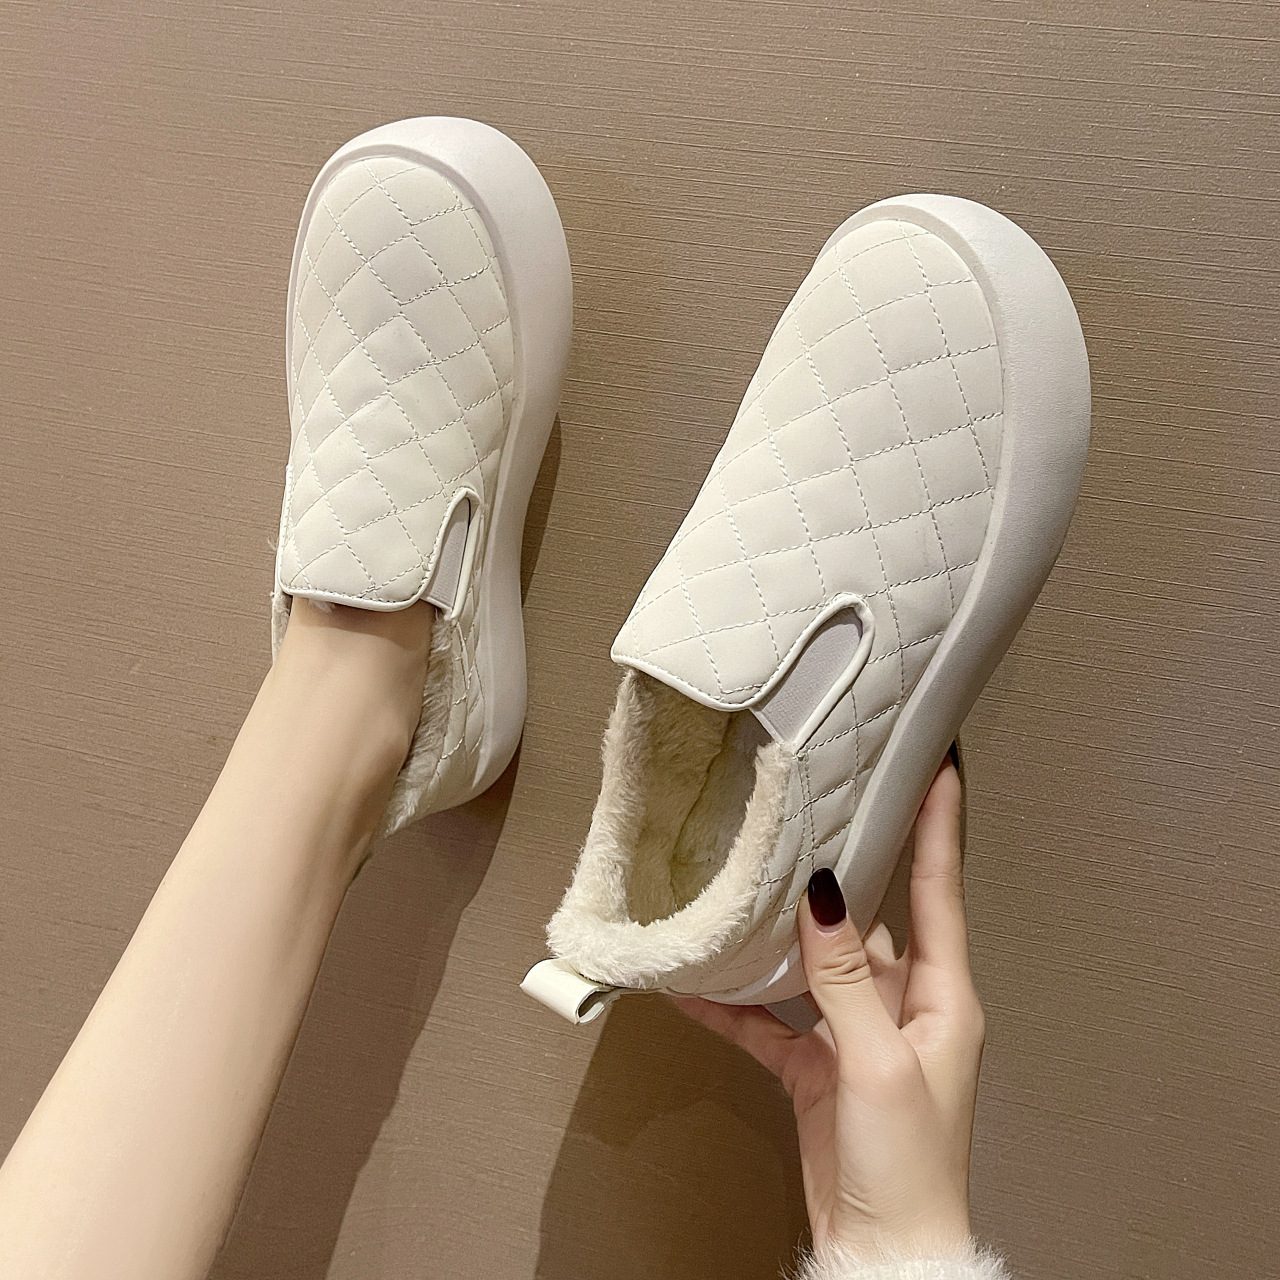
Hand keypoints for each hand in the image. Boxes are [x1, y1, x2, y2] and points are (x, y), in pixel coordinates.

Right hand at [675, 756, 983, 1257]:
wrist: (879, 1252)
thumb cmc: (907, 1166)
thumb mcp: (877, 1060)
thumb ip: (846, 975)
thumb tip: (823, 895)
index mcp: (944, 998)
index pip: (940, 890)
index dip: (940, 826)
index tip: (938, 768)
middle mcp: (905, 1007)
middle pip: (875, 918)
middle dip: (849, 865)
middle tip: (828, 806)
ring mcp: (859, 1035)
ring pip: (817, 963)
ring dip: (780, 936)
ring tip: (749, 885)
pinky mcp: (819, 1067)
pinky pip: (773, 1020)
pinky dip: (738, 1004)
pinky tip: (699, 986)